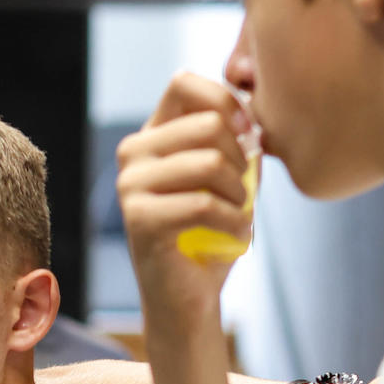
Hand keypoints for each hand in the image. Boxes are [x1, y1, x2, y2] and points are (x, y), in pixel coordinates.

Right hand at [114, 71, 253, 329]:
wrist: (189, 300)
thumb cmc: (212, 236)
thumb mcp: (232, 178)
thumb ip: (240, 141)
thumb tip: (253, 116)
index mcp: (152, 135)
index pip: (184, 83)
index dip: (226, 101)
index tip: (249, 136)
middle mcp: (133, 154)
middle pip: (206, 123)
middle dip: (241, 160)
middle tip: (245, 194)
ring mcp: (130, 185)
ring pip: (208, 162)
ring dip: (240, 194)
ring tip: (240, 216)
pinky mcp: (138, 219)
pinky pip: (204, 204)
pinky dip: (235, 223)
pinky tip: (240, 237)